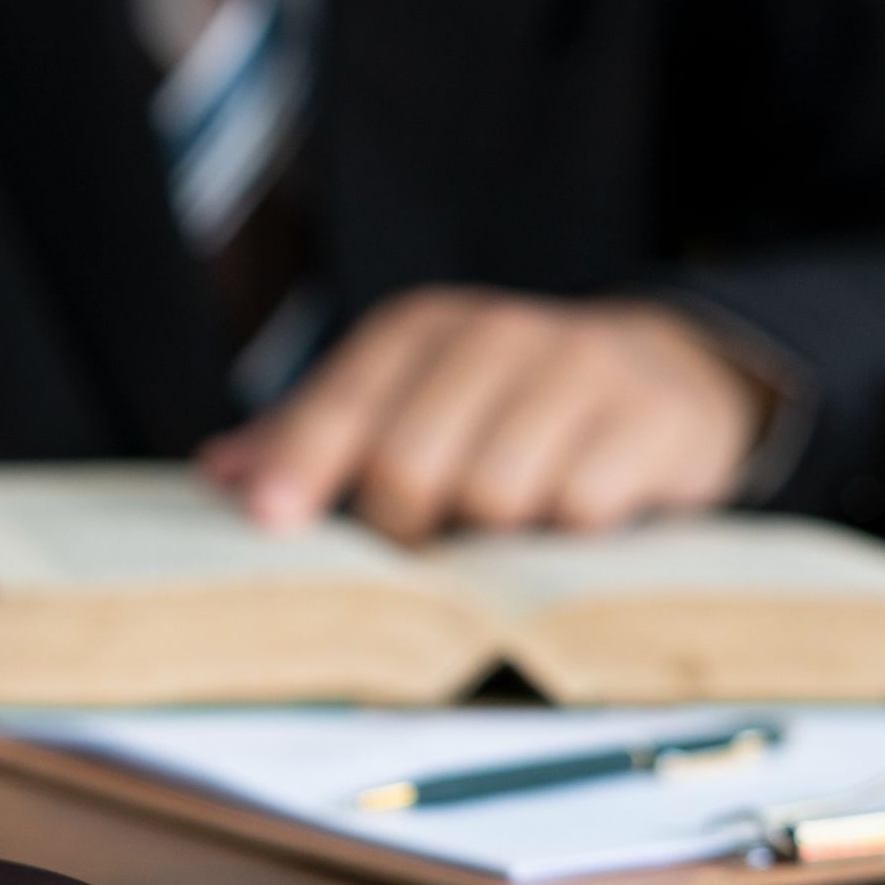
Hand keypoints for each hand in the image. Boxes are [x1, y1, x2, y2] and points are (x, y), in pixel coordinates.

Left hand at [199, 287, 769, 541]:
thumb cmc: (500, 408)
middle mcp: (494, 333)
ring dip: (486, 542)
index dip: (301, 463)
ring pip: (494, 494)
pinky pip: (581, 508)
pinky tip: (570, 528)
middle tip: (417, 553)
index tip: (270, 521)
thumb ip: (314, 437)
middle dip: (401, 529)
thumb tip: (220, 476)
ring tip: (498, 537)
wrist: (664, 375)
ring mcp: (580, 368)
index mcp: (419, 330)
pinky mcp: (651, 417)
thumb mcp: (406, 403)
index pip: (344, 401)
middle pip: (410, 461)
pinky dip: (564, 538)